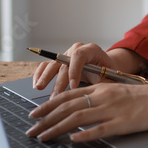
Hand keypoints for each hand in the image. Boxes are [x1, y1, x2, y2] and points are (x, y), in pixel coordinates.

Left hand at [26, 73, 147, 141]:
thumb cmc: (140, 98)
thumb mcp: (115, 93)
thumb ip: (96, 100)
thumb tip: (75, 112)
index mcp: (100, 89)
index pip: (67, 96)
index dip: (47, 105)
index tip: (33, 115)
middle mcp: (103, 97)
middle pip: (68, 107)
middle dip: (46, 119)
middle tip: (31, 131)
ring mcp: (112, 110)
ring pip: (78, 118)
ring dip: (57, 128)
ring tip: (43, 137)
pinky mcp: (123, 123)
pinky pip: (100, 129)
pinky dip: (85, 134)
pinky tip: (72, 140)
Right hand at [32, 43, 147, 96]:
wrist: (106, 68)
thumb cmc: (109, 73)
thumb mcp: (110, 78)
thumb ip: (104, 84)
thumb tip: (97, 97)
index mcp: (92, 50)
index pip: (80, 55)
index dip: (75, 70)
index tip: (73, 86)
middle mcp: (77, 50)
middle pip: (64, 63)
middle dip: (59, 81)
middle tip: (56, 97)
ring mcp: (66, 55)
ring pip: (53, 64)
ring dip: (45, 77)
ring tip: (39, 88)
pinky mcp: (59, 62)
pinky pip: (47, 66)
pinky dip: (40, 74)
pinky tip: (36, 85)